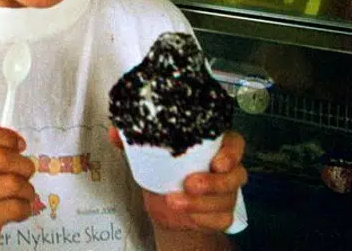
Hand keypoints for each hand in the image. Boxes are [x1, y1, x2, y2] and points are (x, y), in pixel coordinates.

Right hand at [0, 125, 36, 250]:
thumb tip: (19, 144)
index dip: (5, 136)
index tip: (20, 146)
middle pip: (1, 158)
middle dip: (25, 165)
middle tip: (28, 174)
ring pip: (12, 184)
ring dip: (28, 190)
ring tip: (26, 195)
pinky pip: (14, 208)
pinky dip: (26, 209)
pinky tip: (20, 211)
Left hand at [110, 127, 246, 233]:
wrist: (164, 202)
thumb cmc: (162, 170)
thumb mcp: (148, 153)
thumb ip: (134, 140)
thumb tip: (116, 132)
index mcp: (213, 146)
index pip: (235, 144)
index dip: (231, 153)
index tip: (217, 162)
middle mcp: (225, 169)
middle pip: (235, 174)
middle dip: (213, 182)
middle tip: (189, 184)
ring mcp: (226, 193)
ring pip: (227, 199)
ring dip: (201, 203)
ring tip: (175, 201)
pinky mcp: (222, 213)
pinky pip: (222, 219)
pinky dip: (204, 219)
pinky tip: (188, 216)